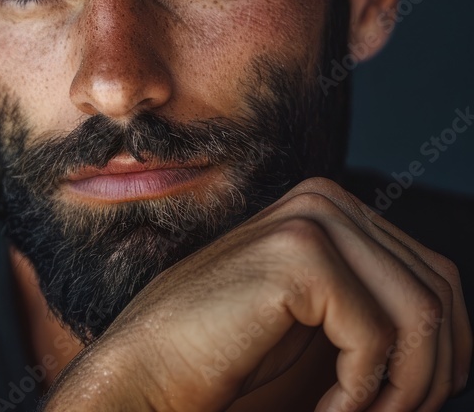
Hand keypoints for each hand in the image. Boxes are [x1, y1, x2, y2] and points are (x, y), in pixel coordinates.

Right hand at [42, 177, 471, 411]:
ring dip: (404, 389)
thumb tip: (462, 351)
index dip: (445, 352)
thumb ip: (377, 317)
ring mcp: (310, 219)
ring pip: (421, 317)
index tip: (410, 404)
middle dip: (430, 374)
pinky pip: (376, 338)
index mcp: (329, 208)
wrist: (146, 372)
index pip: (433, 277)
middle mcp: (325, 199)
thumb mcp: (321, 332)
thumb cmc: (224, 362)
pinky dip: (362, 394)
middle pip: (437, 293)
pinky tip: (327, 411)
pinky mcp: (298, 255)